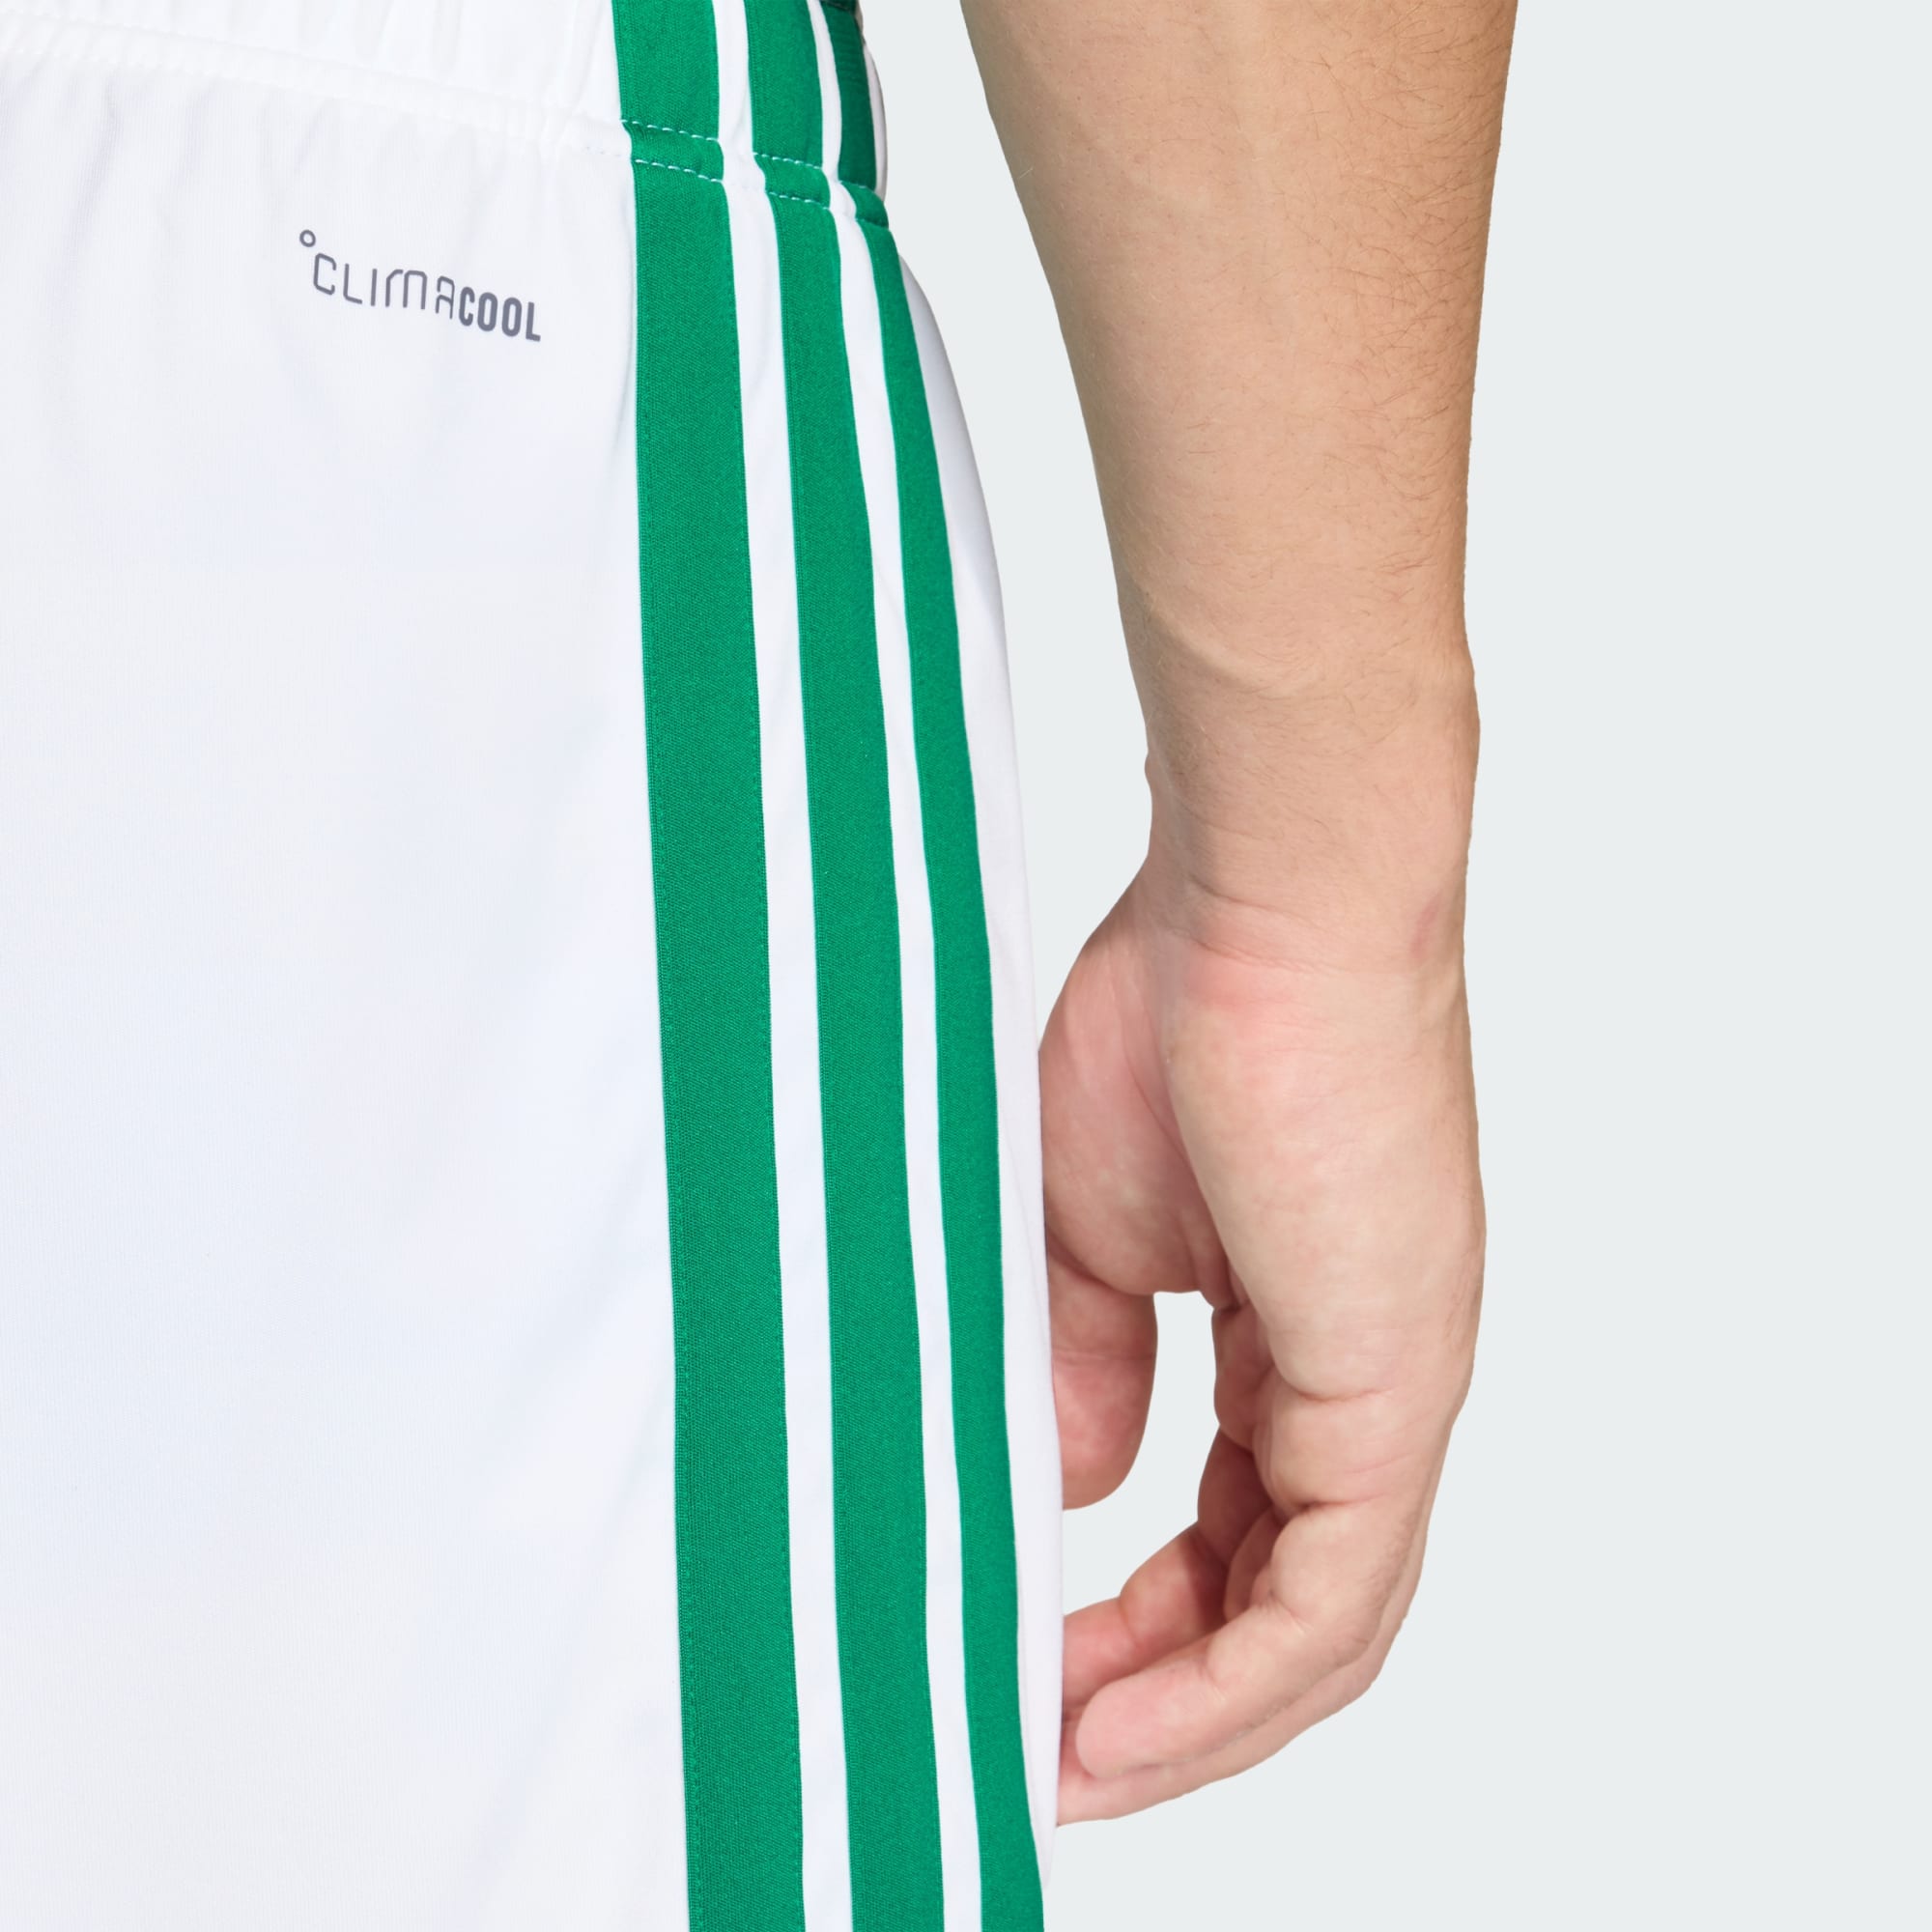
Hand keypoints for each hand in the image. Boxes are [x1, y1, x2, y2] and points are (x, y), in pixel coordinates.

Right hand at [1045, 848, 1482, 1819]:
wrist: (1257, 903)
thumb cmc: (1170, 1018)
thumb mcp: (1090, 1228)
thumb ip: (1091, 1362)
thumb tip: (1085, 1485)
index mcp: (1298, 1335)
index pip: (1239, 1525)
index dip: (1148, 1621)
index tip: (1037, 1670)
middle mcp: (1365, 1377)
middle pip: (1282, 1598)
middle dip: (1163, 1691)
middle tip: (1043, 1747)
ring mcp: (1392, 1385)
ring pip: (1318, 1621)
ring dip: (1194, 1713)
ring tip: (1069, 1762)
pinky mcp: (1394, 1383)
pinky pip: (1333, 1591)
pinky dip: (1235, 1680)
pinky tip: (1128, 1722)